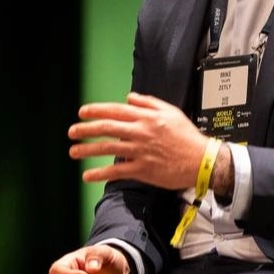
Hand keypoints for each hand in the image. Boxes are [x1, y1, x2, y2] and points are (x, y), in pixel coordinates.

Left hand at [68, 92, 208, 189]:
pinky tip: (88, 175)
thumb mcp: (171, 111)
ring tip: (73, 151)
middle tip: (72, 131)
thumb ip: (149, 103)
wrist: (201, 160)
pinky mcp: (142, 170)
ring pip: (108, 149)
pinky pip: (116, 171)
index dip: (96, 111)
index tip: (82, 112)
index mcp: (147, 118)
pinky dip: (100, 173)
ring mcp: (140, 152)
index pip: (115, 111)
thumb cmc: (187, 136)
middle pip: (107, 129)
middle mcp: (140, 133)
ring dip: (87, 150)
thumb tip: (129, 98)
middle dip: (86, 129)